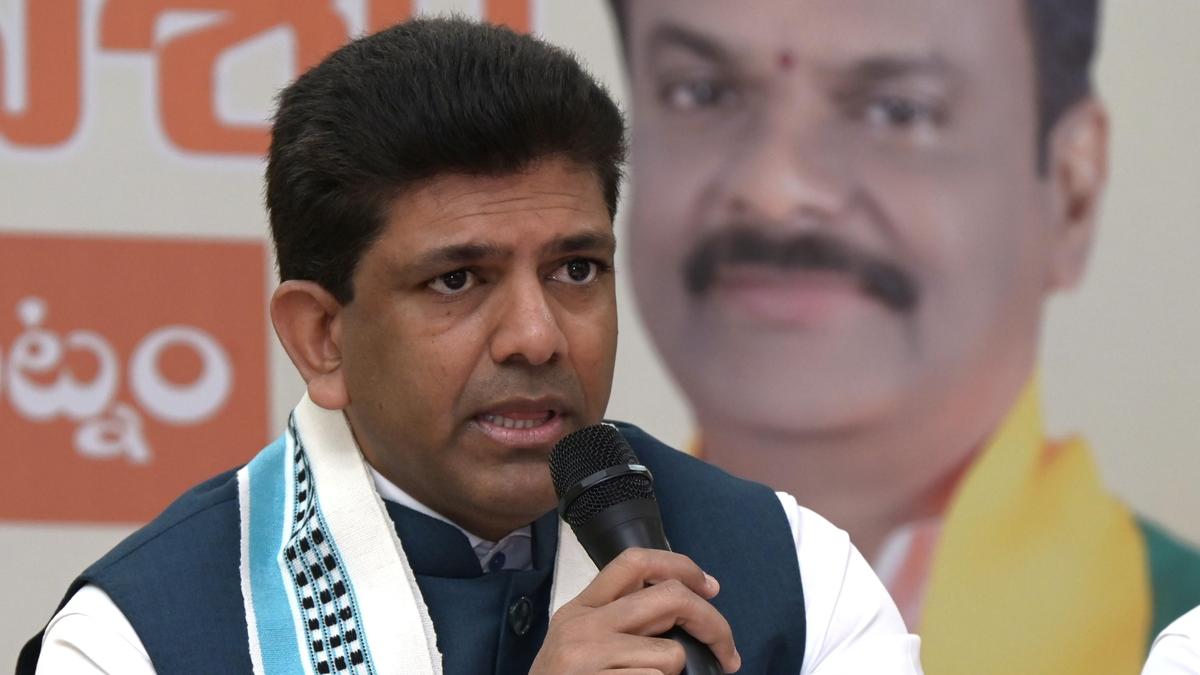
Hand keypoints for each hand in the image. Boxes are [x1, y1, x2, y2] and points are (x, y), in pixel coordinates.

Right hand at [530, 548, 740, 673]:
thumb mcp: (581, 642)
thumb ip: (621, 619)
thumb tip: (686, 603)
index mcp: (582, 608)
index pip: (635, 562)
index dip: (681, 566)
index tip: (710, 587)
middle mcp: (584, 625)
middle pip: (669, 597)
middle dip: (713, 624)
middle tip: (728, 652)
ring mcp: (590, 657)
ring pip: (671, 653)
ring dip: (675, 674)